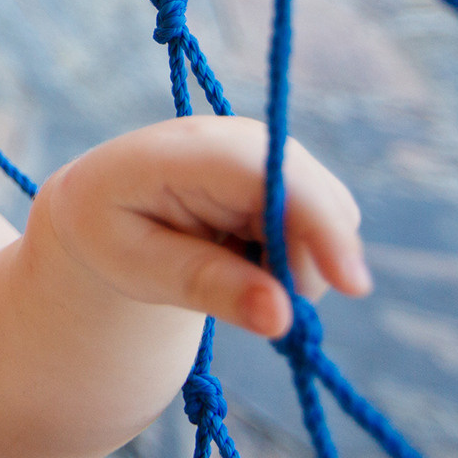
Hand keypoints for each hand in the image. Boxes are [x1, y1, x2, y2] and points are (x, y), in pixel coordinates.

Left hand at [41, 115, 370, 338]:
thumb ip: (206, 287)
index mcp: (181, 152)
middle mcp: (234, 138)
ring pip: (328, 216)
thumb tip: (282, 318)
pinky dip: (296, 256)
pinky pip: (323, 223)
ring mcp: (265, 151)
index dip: (316, 223)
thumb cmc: (109, 234)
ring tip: (227, 271)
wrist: (103, 208)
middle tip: (244, 301)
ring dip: (296, 265)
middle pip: (312, 201)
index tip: (353, 287)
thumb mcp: (137, 268)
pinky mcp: (284, 172)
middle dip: (300, 266)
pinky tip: (246, 258)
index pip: (267, 174)